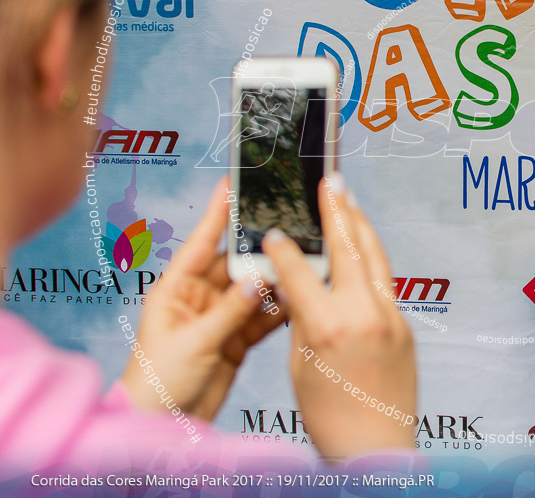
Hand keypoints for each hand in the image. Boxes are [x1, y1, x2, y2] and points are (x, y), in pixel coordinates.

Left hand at [121, 177, 284, 419]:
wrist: (163, 426)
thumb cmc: (159, 382)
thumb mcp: (195, 341)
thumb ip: (231, 309)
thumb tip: (261, 278)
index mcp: (175, 290)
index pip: (200, 243)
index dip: (218, 213)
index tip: (233, 184)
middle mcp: (198, 298)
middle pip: (234, 264)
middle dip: (259, 250)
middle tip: (287, 230)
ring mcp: (218, 318)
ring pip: (253, 290)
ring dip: (274, 282)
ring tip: (300, 266)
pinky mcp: (235, 340)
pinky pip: (261, 317)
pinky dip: (278, 310)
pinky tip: (296, 299)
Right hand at [264, 175, 415, 458]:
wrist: (378, 447)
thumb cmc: (330, 417)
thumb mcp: (300, 367)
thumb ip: (303, 320)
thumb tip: (303, 286)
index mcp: (327, 327)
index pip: (299, 271)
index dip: (282, 249)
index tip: (273, 232)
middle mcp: (363, 314)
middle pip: (349, 248)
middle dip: (337, 211)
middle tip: (331, 182)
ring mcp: (390, 317)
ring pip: (375, 258)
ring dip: (361, 226)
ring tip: (349, 201)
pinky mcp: (405, 326)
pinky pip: (385, 284)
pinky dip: (371, 261)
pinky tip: (362, 250)